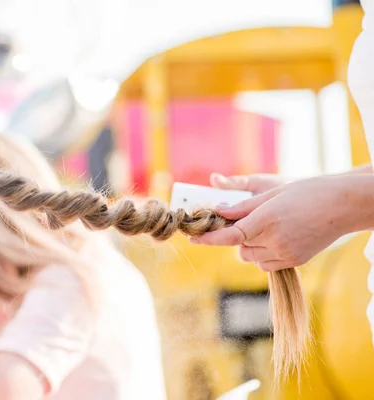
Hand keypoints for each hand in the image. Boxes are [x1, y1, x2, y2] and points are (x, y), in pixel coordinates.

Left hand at [193, 176, 354, 270]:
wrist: (342, 205)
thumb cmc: (307, 193)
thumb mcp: (271, 194)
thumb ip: (243, 207)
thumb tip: (219, 211)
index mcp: (266, 221)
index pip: (229, 235)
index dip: (208, 238)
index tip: (193, 239)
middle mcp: (274, 240)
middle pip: (238, 247)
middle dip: (236, 236)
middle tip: (246, 221)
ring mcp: (286, 254)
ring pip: (251, 257)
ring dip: (249, 246)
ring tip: (266, 227)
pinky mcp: (295, 261)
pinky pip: (266, 264)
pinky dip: (263, 254)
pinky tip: (276, 238)